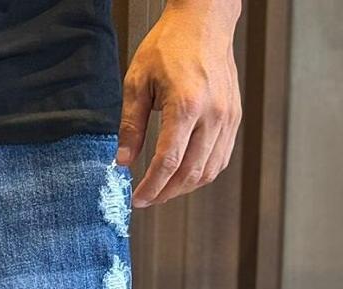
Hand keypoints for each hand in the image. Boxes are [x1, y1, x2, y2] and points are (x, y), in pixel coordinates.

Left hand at [116, 1, 241, 207]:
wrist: (204, 21)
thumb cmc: (170, 45)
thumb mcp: (137, 82)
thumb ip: (130, 126)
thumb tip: (122, 161)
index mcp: (186, 104)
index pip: (168, 162)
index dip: (151, 187)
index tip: (137, 198)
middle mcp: (212, 114)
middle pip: (190, 173)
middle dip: (165, 193)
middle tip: (147, 199)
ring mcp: (227, 117)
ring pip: (208, 171)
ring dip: (184, 188)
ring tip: (163, 191)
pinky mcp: (234, 117)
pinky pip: (220, 158)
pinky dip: (201, 174)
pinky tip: (183, 176)